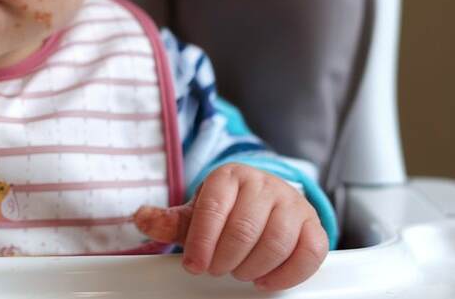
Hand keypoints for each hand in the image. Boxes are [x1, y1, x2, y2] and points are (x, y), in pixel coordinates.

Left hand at [134, 163, 328, 290]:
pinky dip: (287, 274)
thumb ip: (169, 220)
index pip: (214, 209)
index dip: (202, 243)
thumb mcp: (195, 212)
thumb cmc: (226, 209)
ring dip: (253, 267)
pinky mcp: (313, 225)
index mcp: (230, 176)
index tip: (195, 266)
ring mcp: (292, 203)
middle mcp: (263, 184)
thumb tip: (141, 219)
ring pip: (277, 242)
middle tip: (217, 269)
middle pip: (245, 229)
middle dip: (226, 259)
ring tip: (239, 272)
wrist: (262, 200)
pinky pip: (310, 253)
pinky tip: (265, 279)